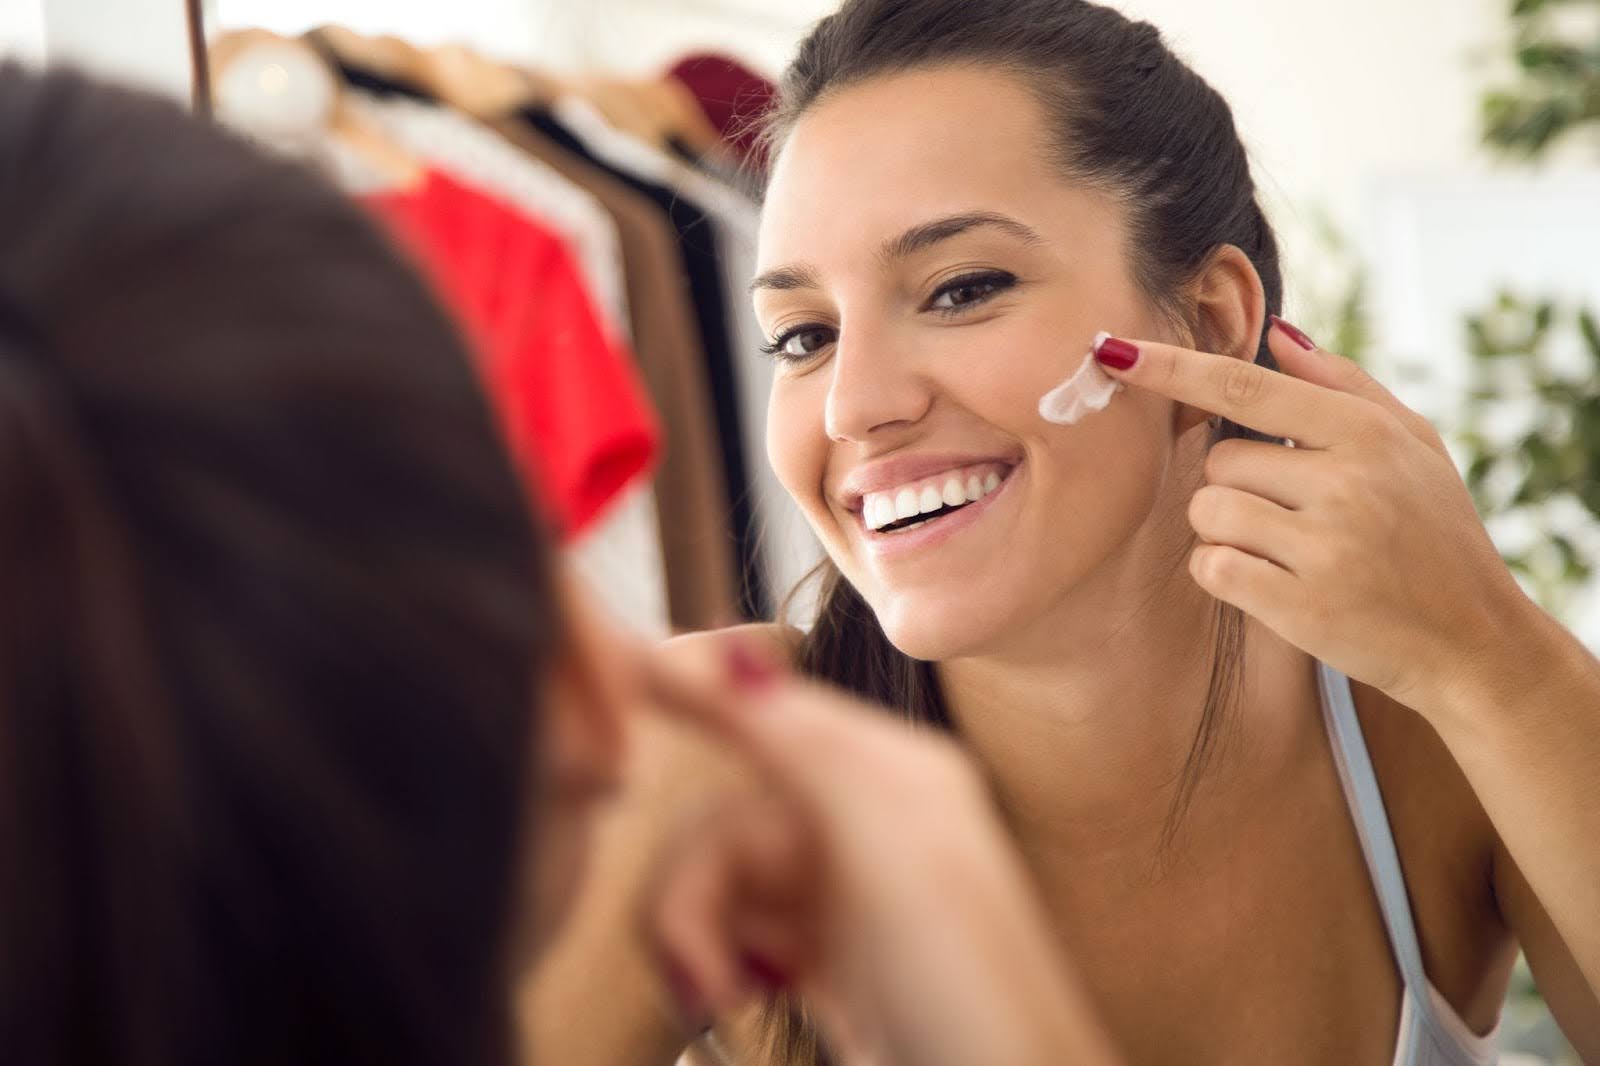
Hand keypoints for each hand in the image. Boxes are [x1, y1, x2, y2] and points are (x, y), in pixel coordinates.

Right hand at [637, 640, 1120, 1065]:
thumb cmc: (970, 993)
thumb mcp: (887, 843)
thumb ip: (804, 743)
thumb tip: (732, 653)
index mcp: (890, 774)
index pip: (770, 705)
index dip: (696, 691)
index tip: (625, 677)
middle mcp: (864, 823)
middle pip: (724, 816)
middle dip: (691, 890)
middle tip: (700, 972)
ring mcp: (843, 896)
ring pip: (720, 878)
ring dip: (698, 935)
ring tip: (720, 998)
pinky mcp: (827, 961)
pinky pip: (735, 933)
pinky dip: (717, 963)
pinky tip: (743, 996)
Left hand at [1093, 318, 1541, 717]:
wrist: (1472, 640)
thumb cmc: (1434, 532)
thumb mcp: (1413, 444)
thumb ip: (1342, 384)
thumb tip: (1277, 332)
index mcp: (1368, 434)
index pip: (1245, 387)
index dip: (1172, 368)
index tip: (1113, 350)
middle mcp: (1346, 483)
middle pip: (1218, 462)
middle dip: (1237, 486)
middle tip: (1296, 515)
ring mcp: (1324, 546)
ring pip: (1209, 513)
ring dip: (1228, 532)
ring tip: (1289, 551)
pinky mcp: (1299, 606)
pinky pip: (1211, 567)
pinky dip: (1226, 575)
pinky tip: (1274, 584)